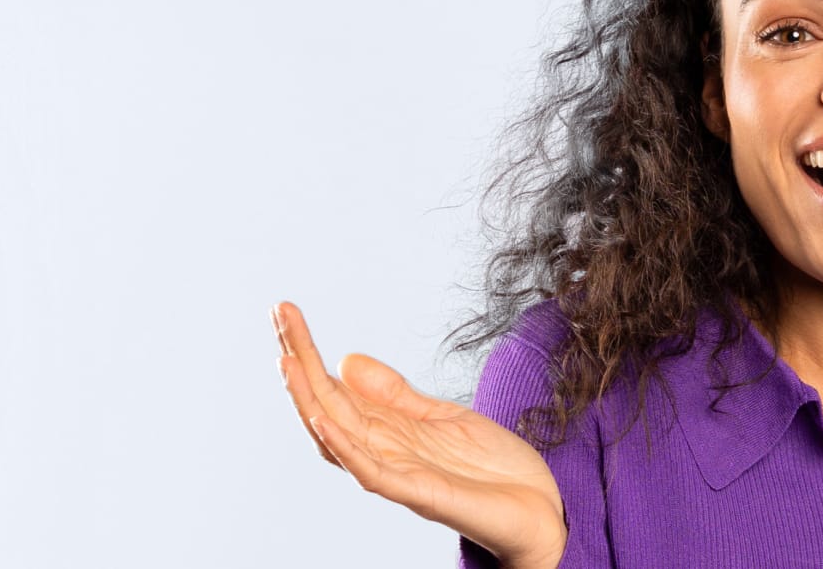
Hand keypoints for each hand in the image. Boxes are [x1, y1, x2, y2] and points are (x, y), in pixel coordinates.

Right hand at [273, 301, 565, 568]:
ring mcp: (398, 475)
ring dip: (308, 401)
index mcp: (387, 433)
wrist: (542, 509)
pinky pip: (371, 472)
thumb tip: (346, 361)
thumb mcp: (443, 416)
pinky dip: (344, 448)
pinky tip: (323, 421)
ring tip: (286, 362)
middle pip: (326, 405)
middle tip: (280, 313)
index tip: (286, 311)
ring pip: (337, 438)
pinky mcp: (420, 494)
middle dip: (300, 361)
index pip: (334, 390)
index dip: (308, 353)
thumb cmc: (492, 471)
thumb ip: (395, 395)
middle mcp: (383, 453)